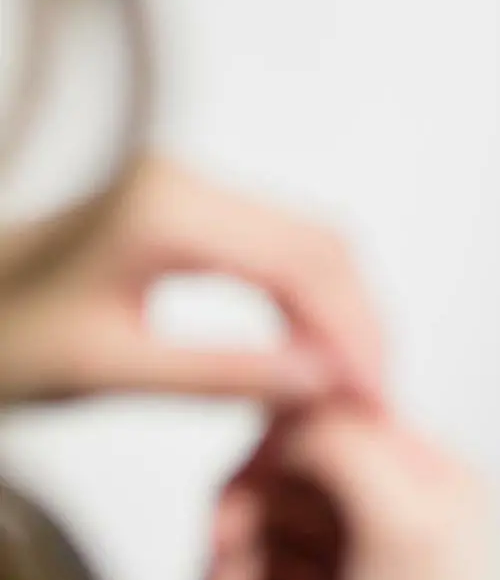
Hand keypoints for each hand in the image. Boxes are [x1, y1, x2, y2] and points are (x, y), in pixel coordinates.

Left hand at [0, 152, 385, 410]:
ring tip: (356, 385)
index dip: (350, 333)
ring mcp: (187, 186)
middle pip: (319, 241)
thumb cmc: (1, 346)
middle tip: (380, 398)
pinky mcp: (183, 206)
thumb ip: (223, 374)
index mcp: (168, 207)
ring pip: (305, 240)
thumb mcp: (110, 372)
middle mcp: (187, 179)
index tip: (374, 400)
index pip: (300, 263)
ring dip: (341, 308)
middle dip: (359, 320)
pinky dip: (307, 299)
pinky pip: (272, 245)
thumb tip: (324, 383)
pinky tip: (315, 354)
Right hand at [205, 398, 497, 579]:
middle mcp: (402, 504)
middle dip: (250, 504)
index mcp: (433, 473)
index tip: (243, 478)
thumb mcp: (398, 526)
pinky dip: (242, 578)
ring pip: (274, 519)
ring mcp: (362, 557)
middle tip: (219, 541)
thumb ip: (347, 450)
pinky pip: (268, 565)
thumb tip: (297, 408)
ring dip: (238, 546)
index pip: (340, 418)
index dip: (281, 443)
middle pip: (298, 470)